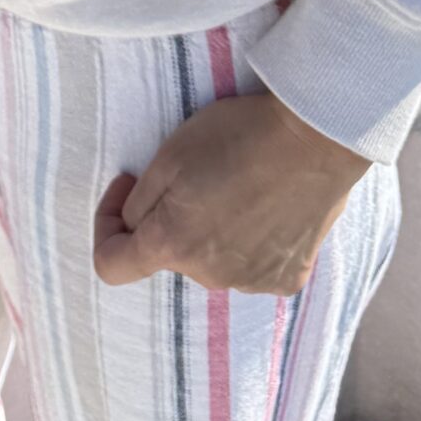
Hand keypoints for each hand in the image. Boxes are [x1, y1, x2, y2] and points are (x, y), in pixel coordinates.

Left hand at [93, 89, 369, 295]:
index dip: (106, 226)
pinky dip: (250, 242)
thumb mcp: (168, 155)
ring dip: (211, 230)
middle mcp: (208, 276)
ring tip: (237, 185)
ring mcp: (251, 283)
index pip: (111, 265)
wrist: (314, 139)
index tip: (126, 188)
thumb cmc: (236, 137)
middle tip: (194, 172)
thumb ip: (139, 201)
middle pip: (170, 253)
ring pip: (212, 260)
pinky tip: (266, 206)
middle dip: (170, 218)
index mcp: (172, 244)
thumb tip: (130, 224)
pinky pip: (252, 266)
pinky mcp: (286, 278)